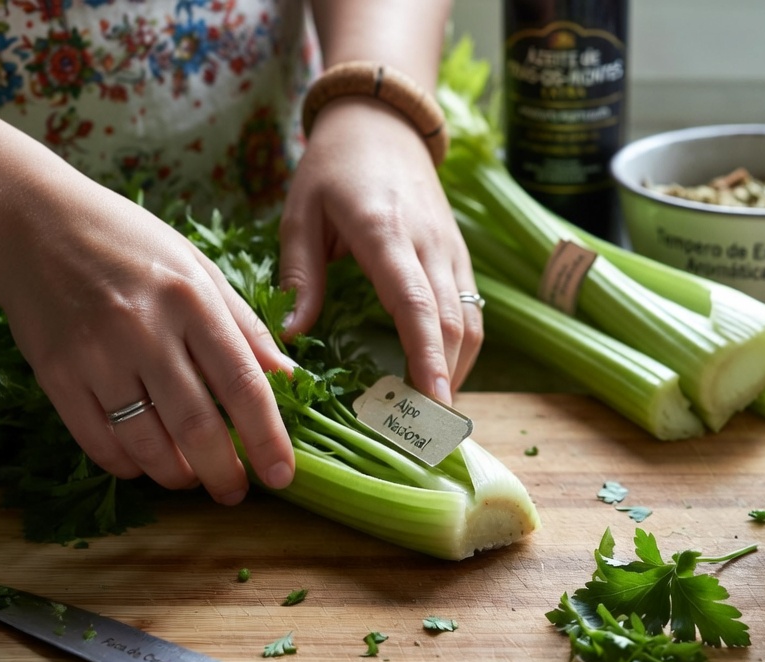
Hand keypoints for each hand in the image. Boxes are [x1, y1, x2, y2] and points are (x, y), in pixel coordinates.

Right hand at [0, 186, 297, 503]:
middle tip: (236, 492)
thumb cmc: (129, 243)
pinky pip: (97, 440)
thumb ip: (244, 326)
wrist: (31, 223)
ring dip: (176, 474)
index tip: (283, 474)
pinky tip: (145, 465)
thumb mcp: (198, 267)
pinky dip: (127, 464)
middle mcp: (144, 330)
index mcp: (191, 299)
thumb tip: (288, 378)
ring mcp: (95, 355)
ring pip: (146, 442)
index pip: (242, 384)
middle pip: (196, 425)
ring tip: (193, 479)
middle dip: (223, 471)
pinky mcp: (55, 373)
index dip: (267, 438)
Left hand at [279, 98, 481, 403]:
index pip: (416, 305)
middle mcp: (428, 245)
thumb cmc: (334, 166)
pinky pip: (471, 312)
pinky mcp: (459, 256)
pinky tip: (438, 378)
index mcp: (385, 232)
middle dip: (445, 383)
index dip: (427, 359)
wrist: (384, 122)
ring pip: (471, 323)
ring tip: (431, 418)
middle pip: (452, 325)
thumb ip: (300, 276)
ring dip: (456, 372)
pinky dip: (459, 351)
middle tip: (426, 437)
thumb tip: (293, 340)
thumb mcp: (300, 213)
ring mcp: (451, 251)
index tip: (430, 405)